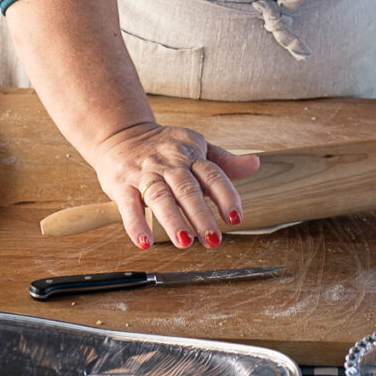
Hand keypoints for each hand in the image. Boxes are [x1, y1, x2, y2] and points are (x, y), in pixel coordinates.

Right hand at [89, 121, 260, 250]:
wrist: (121, 133)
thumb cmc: (164, 146)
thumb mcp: (196, 147)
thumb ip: (224, 162)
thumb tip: (255, 163)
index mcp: (191, 155)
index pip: (212, 174)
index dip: (225, 195)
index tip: (236, 218)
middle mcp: (169, 164)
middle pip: (187, 189)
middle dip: (201, 215)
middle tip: (214, 240)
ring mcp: (145, 173)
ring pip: (160, 197)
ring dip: (172, 220)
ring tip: (185, 242)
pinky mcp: (122, 184)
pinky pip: (128, 205)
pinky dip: (136, 224)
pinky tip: (145, 241)